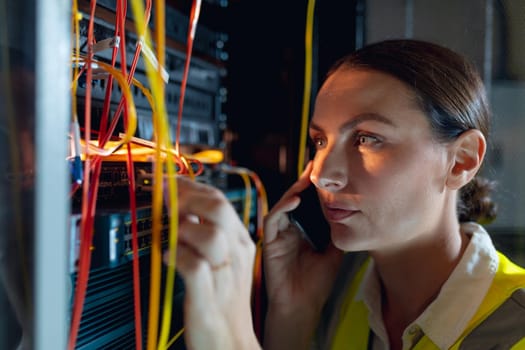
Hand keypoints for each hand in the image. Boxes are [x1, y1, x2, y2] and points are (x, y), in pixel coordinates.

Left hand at [165, 177, 260, 349]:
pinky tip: (167, 256)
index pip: (218, 199)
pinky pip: (195, 266)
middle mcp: (236, 254)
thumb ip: (204, 234)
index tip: (167, 182)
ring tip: (166, 235)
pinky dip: (177, 256)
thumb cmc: (221, 301)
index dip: (189, 186)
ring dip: (181, 229)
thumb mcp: (221, 261)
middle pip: (218, 208)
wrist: (231, 343)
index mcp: (240, 241)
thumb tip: (180, 209)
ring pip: (210, 234)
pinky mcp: (208, 297)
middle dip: (185, 198)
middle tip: (163, 201)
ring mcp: (224, 275)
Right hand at [263, 162, 343, 314]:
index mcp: (302, 230)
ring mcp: (279, 234)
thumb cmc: (316, 283)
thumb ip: (337, 233)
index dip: (315, 188)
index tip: (328, 172)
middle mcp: (289, 229)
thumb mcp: (333, 253)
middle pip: (295, 199)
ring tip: (307, 178)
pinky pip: (273, 219)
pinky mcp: (270, 241)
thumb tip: (353, 214)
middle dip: (304, 182)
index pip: (307, 203)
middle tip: (316, 165)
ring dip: (294, 190)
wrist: (302, 306)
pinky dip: (283, 207)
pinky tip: (295, 199)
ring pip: (284, 204)